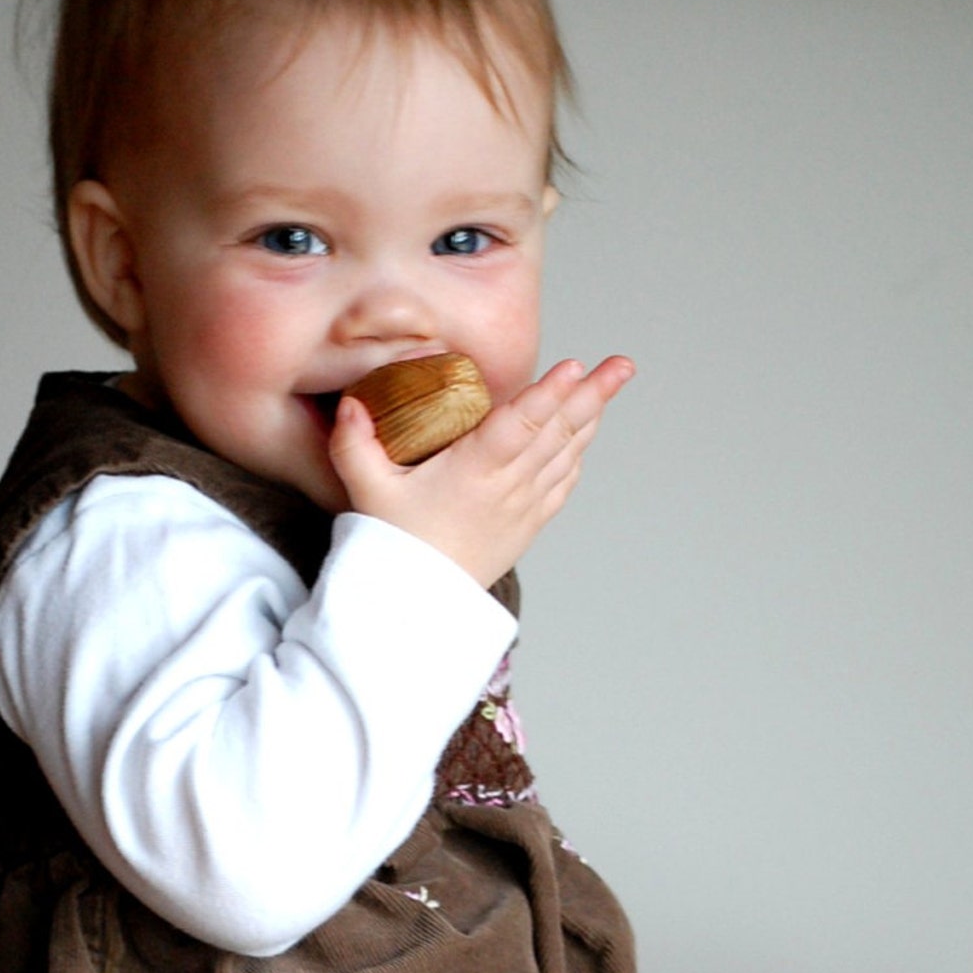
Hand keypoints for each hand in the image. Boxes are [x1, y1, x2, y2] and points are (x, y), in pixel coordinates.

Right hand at [327, 356, 634, 586]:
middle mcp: (508, 487)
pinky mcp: (527, 525)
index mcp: (474, 472)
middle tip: (622, 365)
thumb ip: (355, 444)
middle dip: (592, 396)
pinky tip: (583, 435)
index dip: (549, 395)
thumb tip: (351, 404)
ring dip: (589, 418)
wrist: (419, 607)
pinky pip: (561, 483)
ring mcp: (523, 507)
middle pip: (557, 433)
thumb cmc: (395, 548)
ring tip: (610, 385)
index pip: (519, 426)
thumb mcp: (368, 493)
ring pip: (566, 454)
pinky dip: (575, 454)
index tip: (576, 367)